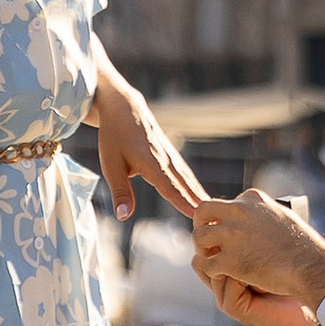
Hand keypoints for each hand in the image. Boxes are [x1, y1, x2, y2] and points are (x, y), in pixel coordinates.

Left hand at [94, 63, 202, 222]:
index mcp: (150, 162)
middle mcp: (165, 159)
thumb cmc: (114, 136)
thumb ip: (120, 191)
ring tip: (212, 210)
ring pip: (187, 178)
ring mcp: (170, 154)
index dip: (183, 203)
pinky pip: (185, 172)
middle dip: (197, 203)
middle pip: (184, 184)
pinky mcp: (170, 153)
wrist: (123, 106)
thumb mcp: (110, 165)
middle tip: (214, 219)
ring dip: (199, 194)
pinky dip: (194, 185)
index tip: (196, 216)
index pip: (169, 187)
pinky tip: (200, 194)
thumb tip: (123, 217)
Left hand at [193, 190, 324, 325]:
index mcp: (253, 199)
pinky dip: (211, 271)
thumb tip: (259, 216)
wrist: (310, 267)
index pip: (224, 204)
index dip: (222, 220)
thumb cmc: (303, 247)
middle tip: (209, 244)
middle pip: (202, 211)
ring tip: (214, 261)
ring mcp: (233, 235)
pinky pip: (206, 264)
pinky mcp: (230, 260)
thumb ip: (265, 213)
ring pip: (199, 237)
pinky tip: (223, 276)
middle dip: (202, 226)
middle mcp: (239, 212)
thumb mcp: (283, 217)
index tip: (228, 233)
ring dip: (204, 250)